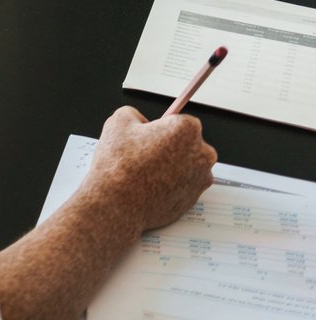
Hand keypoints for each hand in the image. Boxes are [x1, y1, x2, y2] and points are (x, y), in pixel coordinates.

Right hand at [79, 106, 216, 234]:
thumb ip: (134, 114)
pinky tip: (148, 186)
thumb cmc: (118, 165)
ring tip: (143, 172)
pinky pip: (183, 184)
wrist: (117, 205)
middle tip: (143, 153)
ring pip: (186, 164)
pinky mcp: (194, 198)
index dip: (159, 127)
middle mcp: (202, 154)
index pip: (178, 120)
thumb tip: (141, 122)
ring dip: (170, 165)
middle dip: (169, 145)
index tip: (147, 135)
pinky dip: (170, 183)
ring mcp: (201, 179)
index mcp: (187, 130)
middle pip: (187, 143)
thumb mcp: (117, 122)